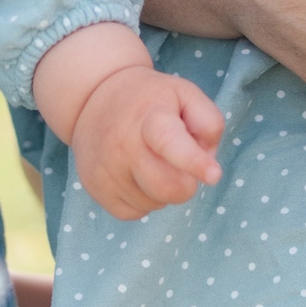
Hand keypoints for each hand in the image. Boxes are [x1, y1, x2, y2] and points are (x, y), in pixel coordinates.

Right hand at [69, 64, 224, 219]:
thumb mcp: (184, 93)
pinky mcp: (96, 189)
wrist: (92, 99)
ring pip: (154, 204)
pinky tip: (137, 176)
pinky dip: (144, 200)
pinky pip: (135, 212)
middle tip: (180, 164)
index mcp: (149, 116)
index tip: (213, 174)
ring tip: (153, 162)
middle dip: (187, 183)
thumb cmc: (149, 100)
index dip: (194, 162)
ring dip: (163, 191)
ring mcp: (106, 169)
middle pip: (169, 188)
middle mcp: (123, 144)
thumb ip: (208, 122)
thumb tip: (208, 162)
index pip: (170, 142)